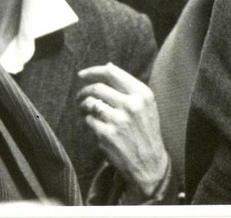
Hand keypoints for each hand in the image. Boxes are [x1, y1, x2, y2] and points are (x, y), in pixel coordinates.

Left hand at [77, 62, 169, 198]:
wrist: (150, 164)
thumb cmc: (146, 132)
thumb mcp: (146, 105)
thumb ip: (128, 86)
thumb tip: (108, 66)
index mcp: (142, 94)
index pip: (111, 73)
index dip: (93, 71)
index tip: (82, 75)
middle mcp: (131, 104)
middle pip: (97, 87)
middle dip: (84, 90)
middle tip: (80, 96)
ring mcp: (118, 120)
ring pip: (90, 104)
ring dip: (83, 105)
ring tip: (84, 110)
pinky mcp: (107, 135)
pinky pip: (89, 121)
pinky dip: (89, 121)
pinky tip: (95, 126)